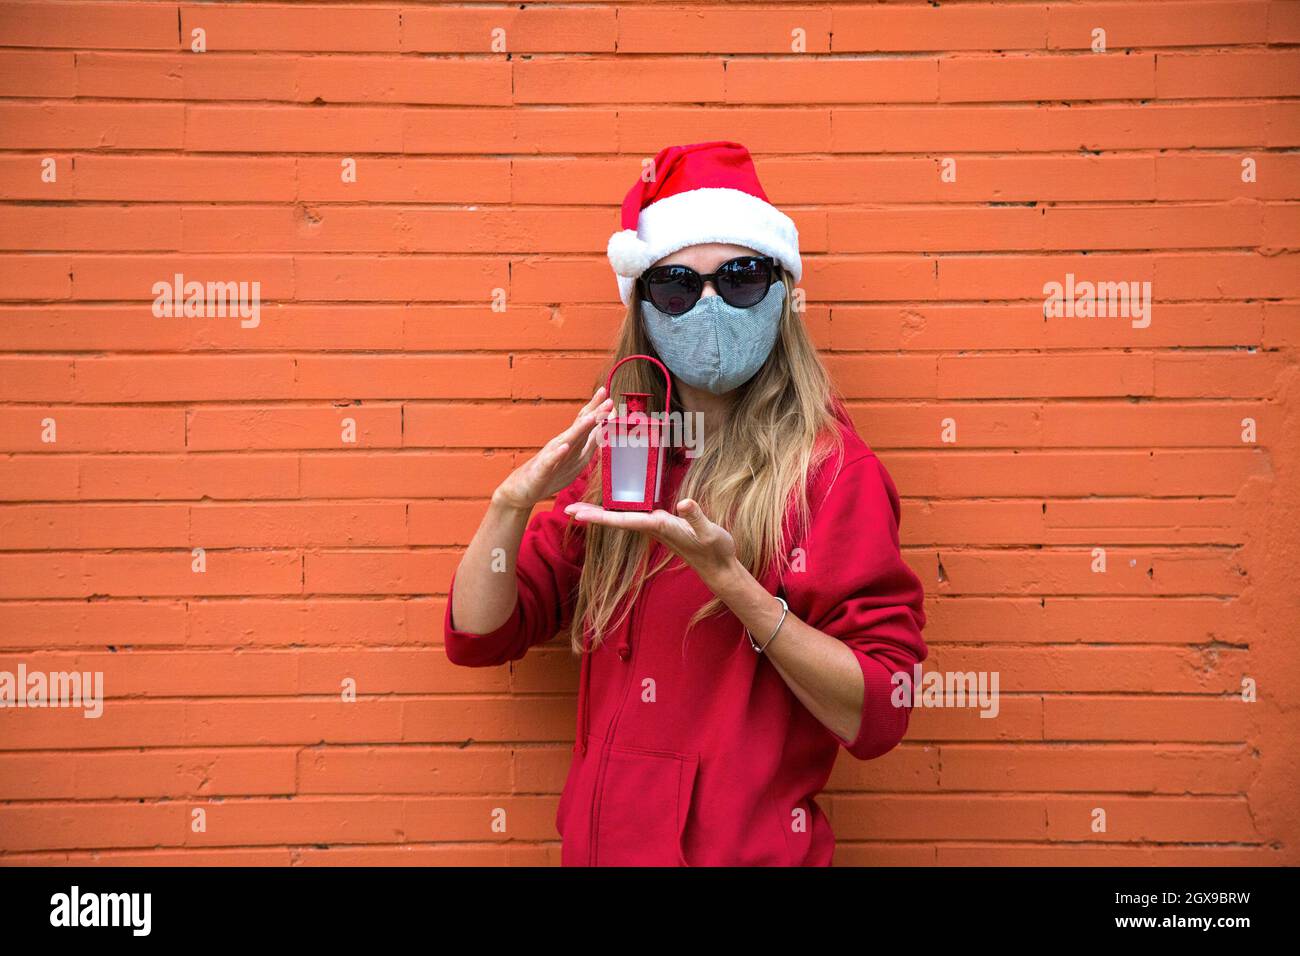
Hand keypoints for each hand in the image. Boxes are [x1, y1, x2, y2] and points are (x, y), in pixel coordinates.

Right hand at [494, 387, 613, 510]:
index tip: (611, 398)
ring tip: (592, 417)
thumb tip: (605, 431)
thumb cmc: (549, 473)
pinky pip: (550, 461)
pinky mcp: (542, 471)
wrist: (521, 489)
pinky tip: (564, 447)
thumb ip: (588, 444)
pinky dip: (557, 454)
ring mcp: (552, 457)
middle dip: (595, 414)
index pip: (587, 424)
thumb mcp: (574, 459)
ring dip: (580, 428)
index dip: (600, 412)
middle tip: (608, 400)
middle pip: (580, 427)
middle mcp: (562, 446)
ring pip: (568, 440)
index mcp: (572, 443)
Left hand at [563, 497, 740, 592]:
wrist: (719, 567)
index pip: (623, 520)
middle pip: (616, 520)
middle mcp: (653, 527)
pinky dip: (618, 511)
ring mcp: (656, 528)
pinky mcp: (662, 526)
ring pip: (622, 518)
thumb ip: (697, 517)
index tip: (578, 514)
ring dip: (601, 513)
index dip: (600, 516)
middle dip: (591, 515)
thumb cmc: (715, 550)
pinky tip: (613, 506)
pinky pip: (634, 516)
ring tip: (580, 508)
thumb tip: (685, 503)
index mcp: (659, 526)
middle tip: (566, 510)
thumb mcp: (709, 532)